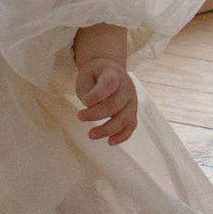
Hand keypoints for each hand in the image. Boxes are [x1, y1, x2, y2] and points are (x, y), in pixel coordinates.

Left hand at [73, 24, 136, 144]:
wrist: (111, 71)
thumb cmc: (95, 76)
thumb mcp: (86, 76)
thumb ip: (88, 90)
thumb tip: (91, 108)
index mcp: (114, 74)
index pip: (109, 84)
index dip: (97, 95)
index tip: (84, 102)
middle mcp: (127, 87)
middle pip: (115, 104)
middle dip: (96, 114)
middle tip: (80, 116)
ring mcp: (132, 101)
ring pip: (124, 118)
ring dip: (108, 129)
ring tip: (91, 134)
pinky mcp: (132, 113)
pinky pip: (131, 126)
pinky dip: (122, 136)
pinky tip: (110, 142)